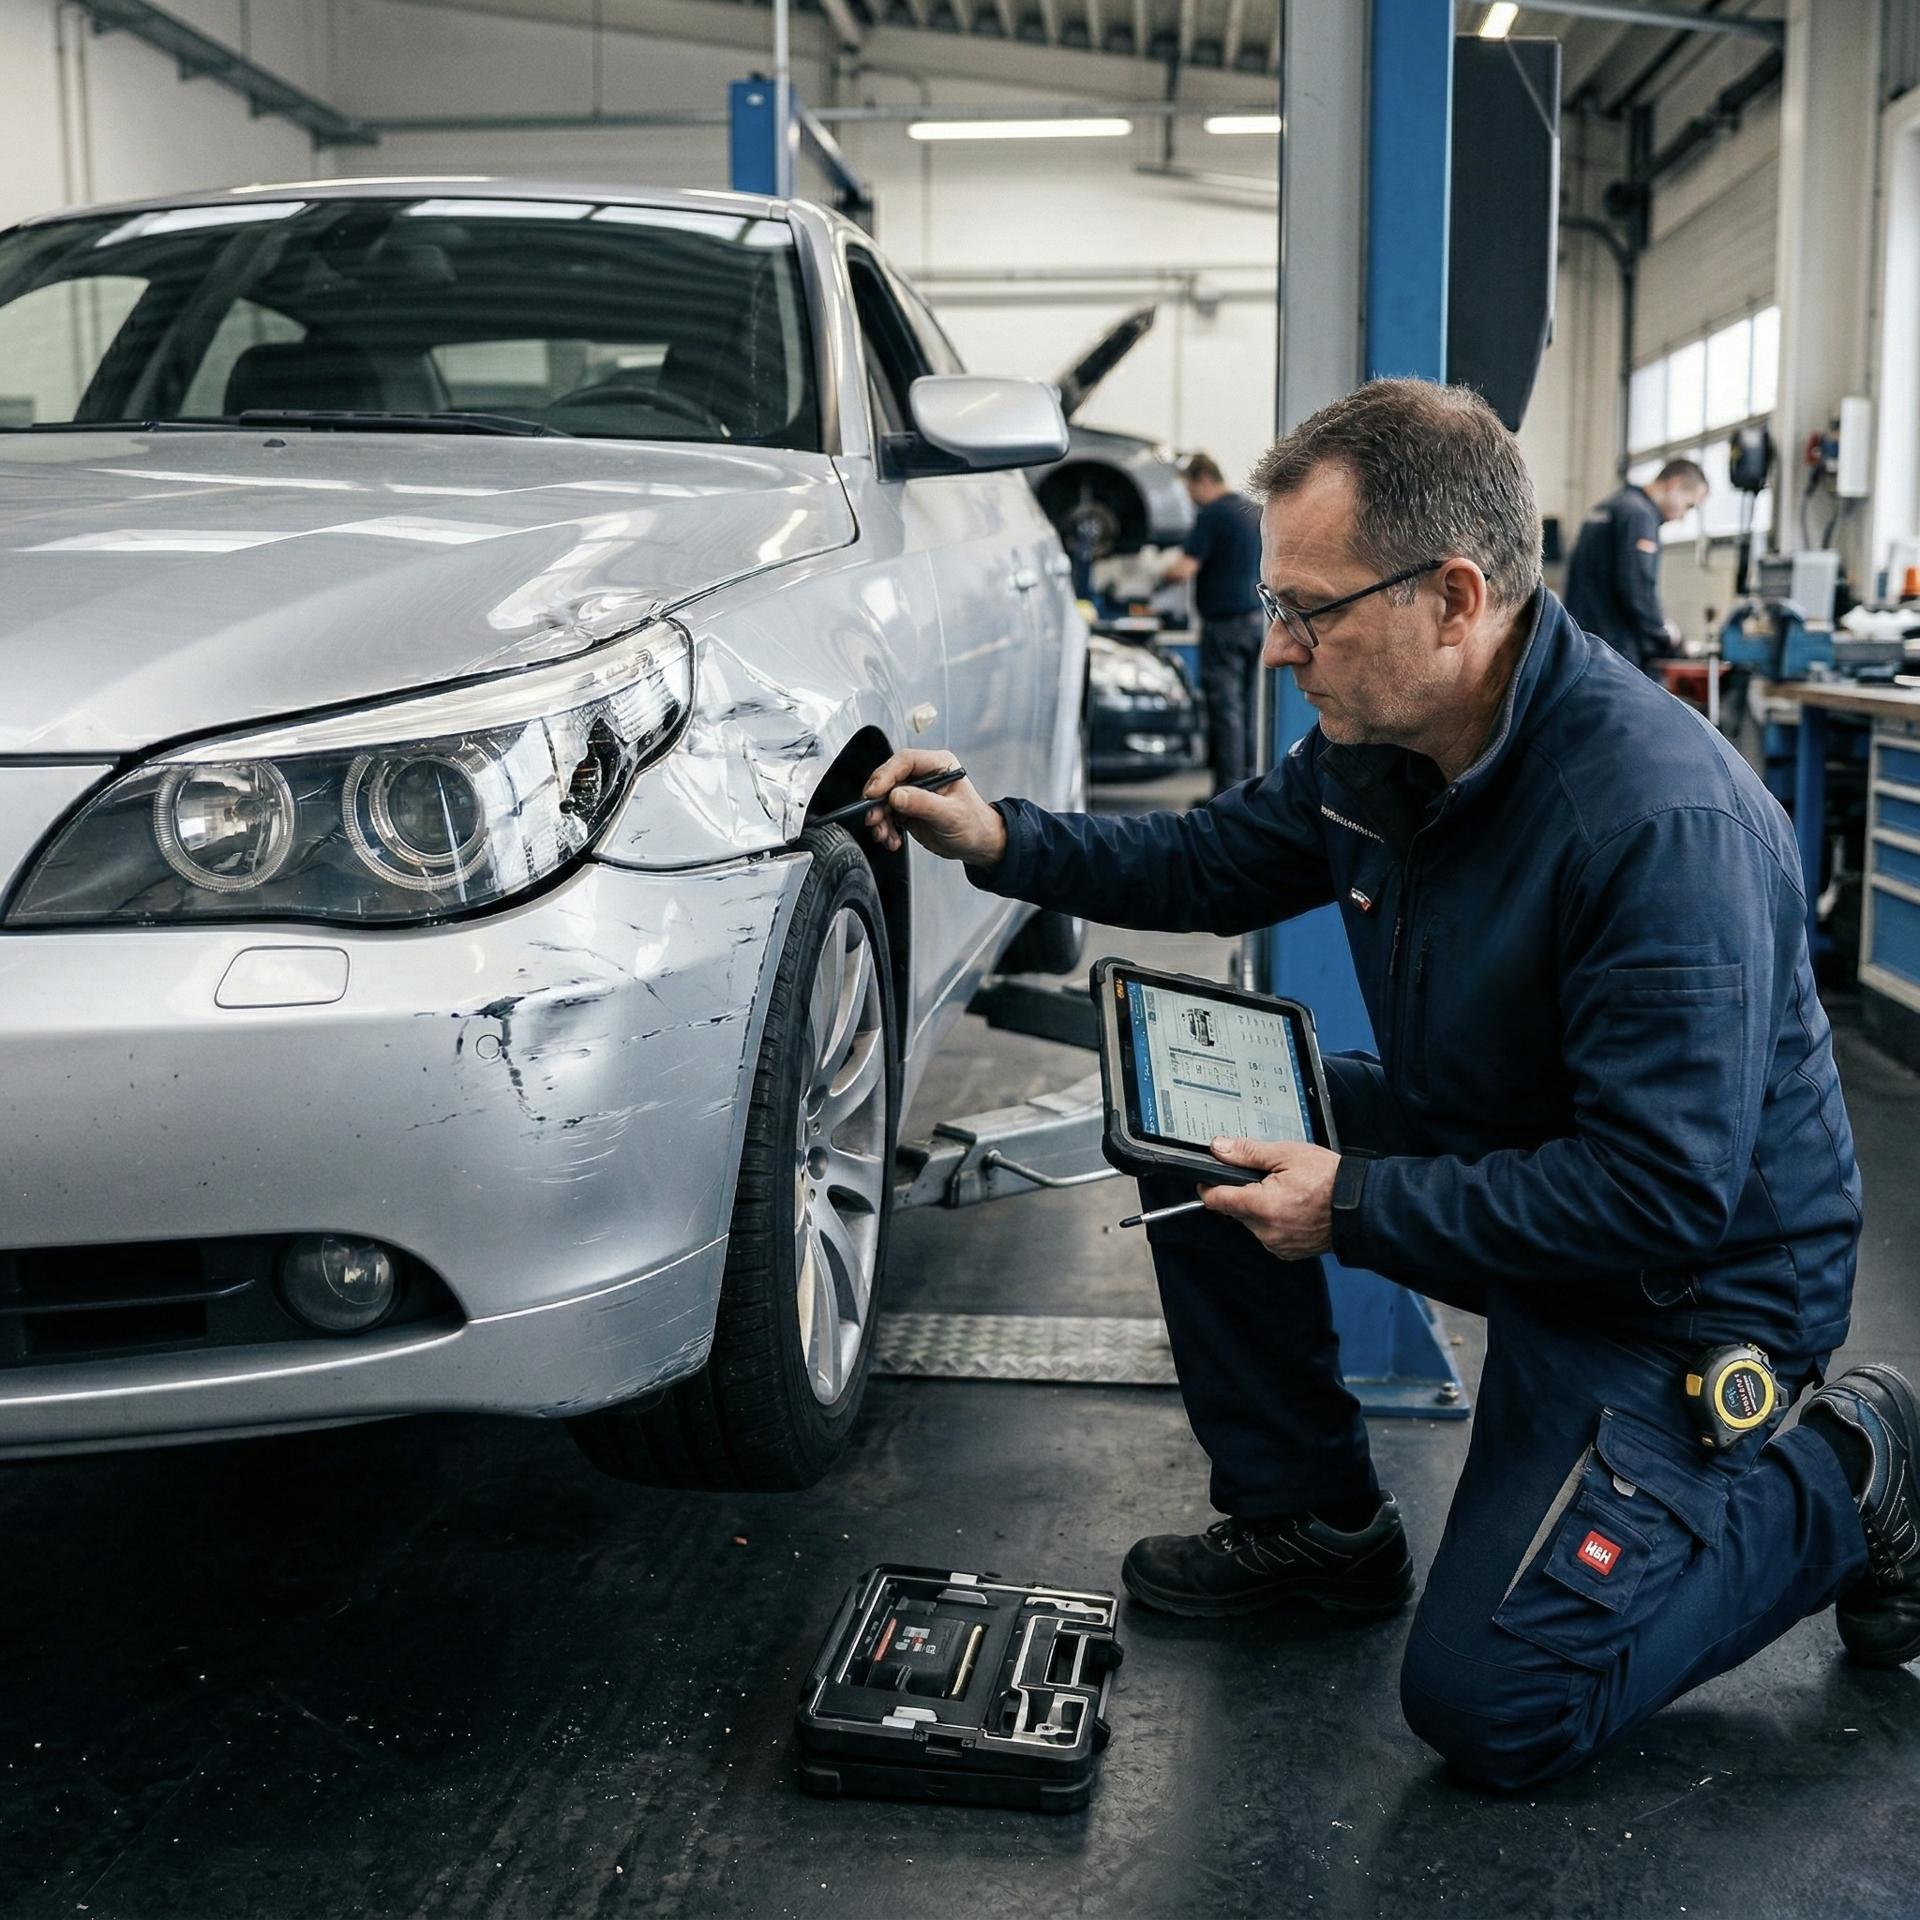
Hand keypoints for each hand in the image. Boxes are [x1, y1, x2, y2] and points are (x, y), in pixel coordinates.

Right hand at [860, 749, 1008, 866]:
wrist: (979, 845)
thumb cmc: (974, 824)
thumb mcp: (950, 814)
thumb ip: (922, 803)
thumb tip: (896, 796)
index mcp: (938, 765)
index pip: (905, 761)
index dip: (886, 775)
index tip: (874, 793)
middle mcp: (923, 775)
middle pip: (889, 780)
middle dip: (877, 801)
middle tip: (873, 818)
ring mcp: (914, 793)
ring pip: (884, 799)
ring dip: (879, 818)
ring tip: (884, 834)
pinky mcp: (907, 810)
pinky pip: (887, 815)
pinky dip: (885, 828)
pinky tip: (892, 839)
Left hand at [1199, 1136, 1339, 1259]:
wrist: (1361, 1205)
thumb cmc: (1330, 1180)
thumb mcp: (1287, 1154)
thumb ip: (1248, 1152)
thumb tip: (1220, 1149)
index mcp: (1262, 1206)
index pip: (1215, 1199)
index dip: (1209, 1185)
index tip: (1210, 1177)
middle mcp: (1266, 1231)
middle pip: (1233, 1210)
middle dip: (1241, 1193)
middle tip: (1265, 1178)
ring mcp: (1277, 1244)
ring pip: (1250, 1223)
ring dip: (1258, 1208)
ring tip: (1284, 1192)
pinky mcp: (1287, 1252)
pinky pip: (1267, 1233)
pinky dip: (1273, 1221)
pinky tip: (1291, 1207)